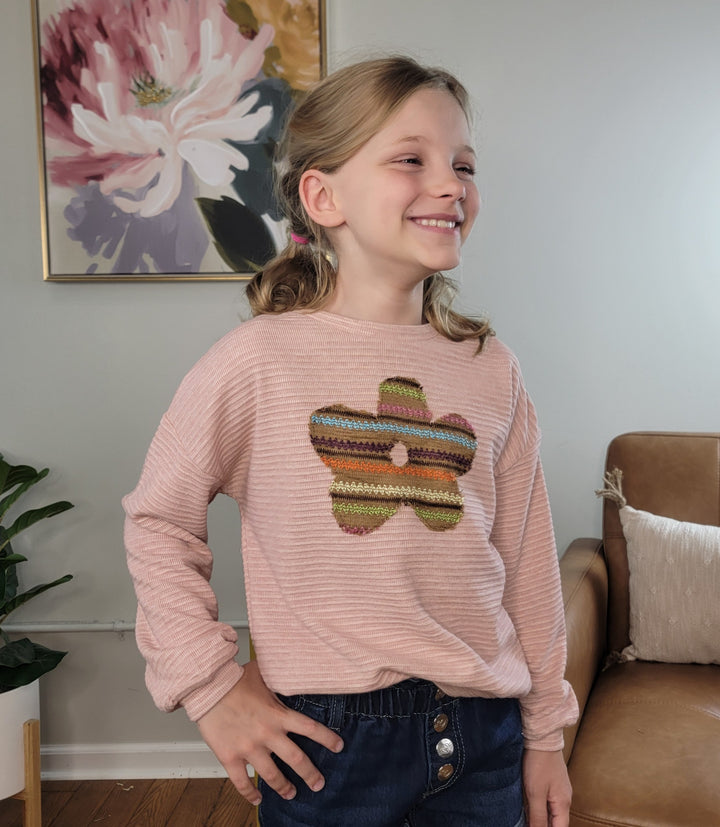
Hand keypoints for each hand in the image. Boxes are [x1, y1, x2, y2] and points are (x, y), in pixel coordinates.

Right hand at [196, 660, 343, 805]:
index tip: (339, 746)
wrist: (208, 687)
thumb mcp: (264, 675)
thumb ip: (279, 681)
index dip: (327, 739)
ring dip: (284, 787)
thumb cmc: (234, 679)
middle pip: (296, 759)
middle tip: (319, 784)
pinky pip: (241, 782)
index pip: (310, 728)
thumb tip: (292, 671)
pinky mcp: (230, 757)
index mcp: (277, 714)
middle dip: (310, 774)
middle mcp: (266, 733)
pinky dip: (250, 793)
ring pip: (272, 775)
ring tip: (292, 794)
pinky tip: (257, 798)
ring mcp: (248, 748)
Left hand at [522, 748, 572, 826]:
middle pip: (557, 822)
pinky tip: (531, 808)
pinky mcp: (553, 782)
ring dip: (543, 819)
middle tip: (529, 824)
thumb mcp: (535, 793)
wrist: (542, 738)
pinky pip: (550, 802)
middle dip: (545, 826)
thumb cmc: (539, 764)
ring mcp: (560, 790)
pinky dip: (542, 809)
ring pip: (553, 813)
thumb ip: (538, 816)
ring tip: (529, 820)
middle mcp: (565, 799)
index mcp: (563, 804)